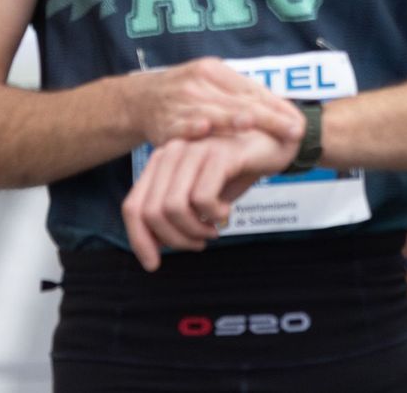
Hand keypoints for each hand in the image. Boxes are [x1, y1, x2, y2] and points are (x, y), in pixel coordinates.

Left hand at [121, 127, 299, 269]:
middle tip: (198, 243)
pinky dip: (214, 215)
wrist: (274, 142)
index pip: (133, 207)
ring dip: (194, 230)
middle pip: (151, 212)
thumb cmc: (235, 171)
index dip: (139, 240)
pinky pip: (203, 198)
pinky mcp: (219, 153)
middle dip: (174, 239)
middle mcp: (172, 152)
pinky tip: (226, 212)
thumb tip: (154, 245)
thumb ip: (175, 213)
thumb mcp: (200, 193)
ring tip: (212, 229)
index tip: (154, 264)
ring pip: (173, 208)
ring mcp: (194, 150)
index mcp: (161, 161)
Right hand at [125, 56, 305, 148]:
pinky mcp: (164, 123)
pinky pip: (180, 126)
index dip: (277, 105)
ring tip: (255, 124)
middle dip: (268, 118)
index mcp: (214, 70)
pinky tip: (204, 129)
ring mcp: (180, 102)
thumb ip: (240, 96)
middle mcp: (199, 83)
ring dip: (234, 119)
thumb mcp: (210, 85)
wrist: (138, 101)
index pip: (252, 89)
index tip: (300, 121)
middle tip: (293, 131)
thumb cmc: (185, 94)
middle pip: (238, 101)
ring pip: (212, 112)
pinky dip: (192, 127)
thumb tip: (282, 110)